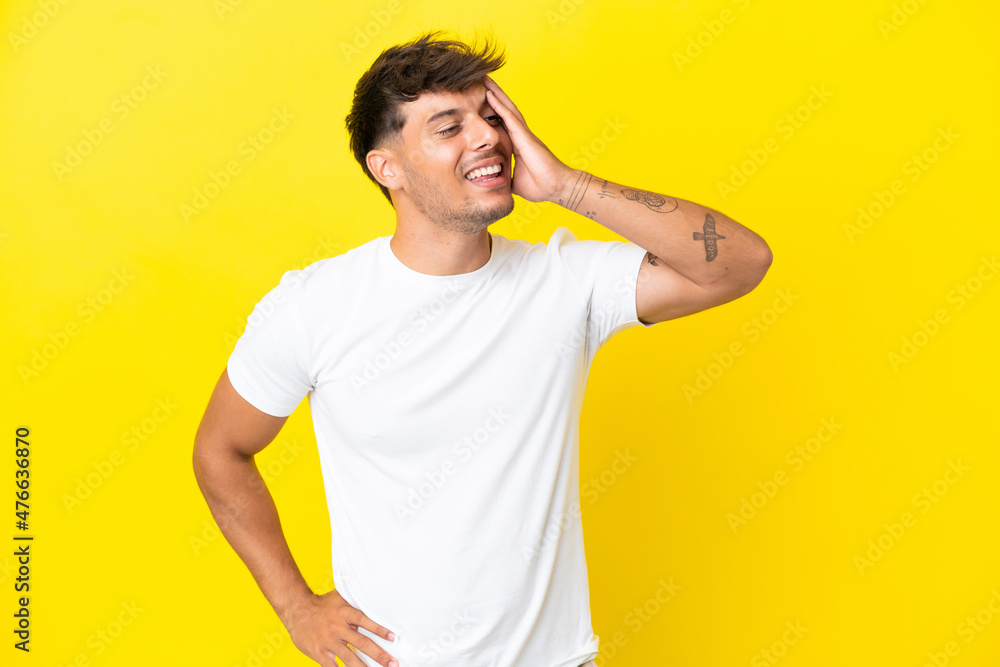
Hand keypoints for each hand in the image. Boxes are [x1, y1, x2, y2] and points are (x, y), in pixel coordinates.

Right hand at [283, 589, 398, 666]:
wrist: (296, 609)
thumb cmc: (322, 604)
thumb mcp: (339, 597)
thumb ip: (355, 599)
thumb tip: (374, 591)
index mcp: (345, 613)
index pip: (365, 620)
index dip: (379, 629)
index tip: (393, 637)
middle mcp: (338, 628)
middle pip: (362, 643)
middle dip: (379, 655)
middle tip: (393, 663)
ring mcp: (328, 642)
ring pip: (349, 658)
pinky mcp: (319, 652)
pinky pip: (332, 666)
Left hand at [482, 75, 574, 203]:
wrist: (557, 189)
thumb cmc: (541, 186)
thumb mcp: (515, 182)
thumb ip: (505, 178)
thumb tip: (494, 184)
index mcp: (518, 145)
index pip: (502, 123)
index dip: (492, 111)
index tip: (480, 100)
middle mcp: (521, 135)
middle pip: (505, 110)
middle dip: (493, 95)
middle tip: (481, 80)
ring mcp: (524, 135)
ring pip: (507, 108)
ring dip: (495, 93)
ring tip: (483, 79)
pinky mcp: (525, 138)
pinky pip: (509, 118)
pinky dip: (499, 106)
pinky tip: (489, 95)